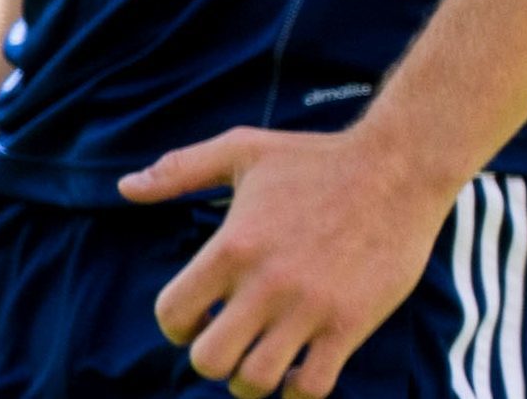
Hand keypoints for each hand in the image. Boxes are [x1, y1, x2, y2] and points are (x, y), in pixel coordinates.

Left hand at [119, 125, 459, 398]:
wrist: (402, 165)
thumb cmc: (318, 158)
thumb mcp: (245, 151)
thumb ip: (181, 169)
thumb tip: (125, 188)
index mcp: (232, 246)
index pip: (172, 315)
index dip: (179, 325)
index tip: (204, 316)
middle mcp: (265, 282)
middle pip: (208, 361)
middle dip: (215, 358)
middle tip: (236, 340)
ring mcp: (309, 307)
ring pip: (255, 381)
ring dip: (255, 379)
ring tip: (268, 357)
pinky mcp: (350, 324)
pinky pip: (310, 388)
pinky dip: (299, 389)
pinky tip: (305, 365)